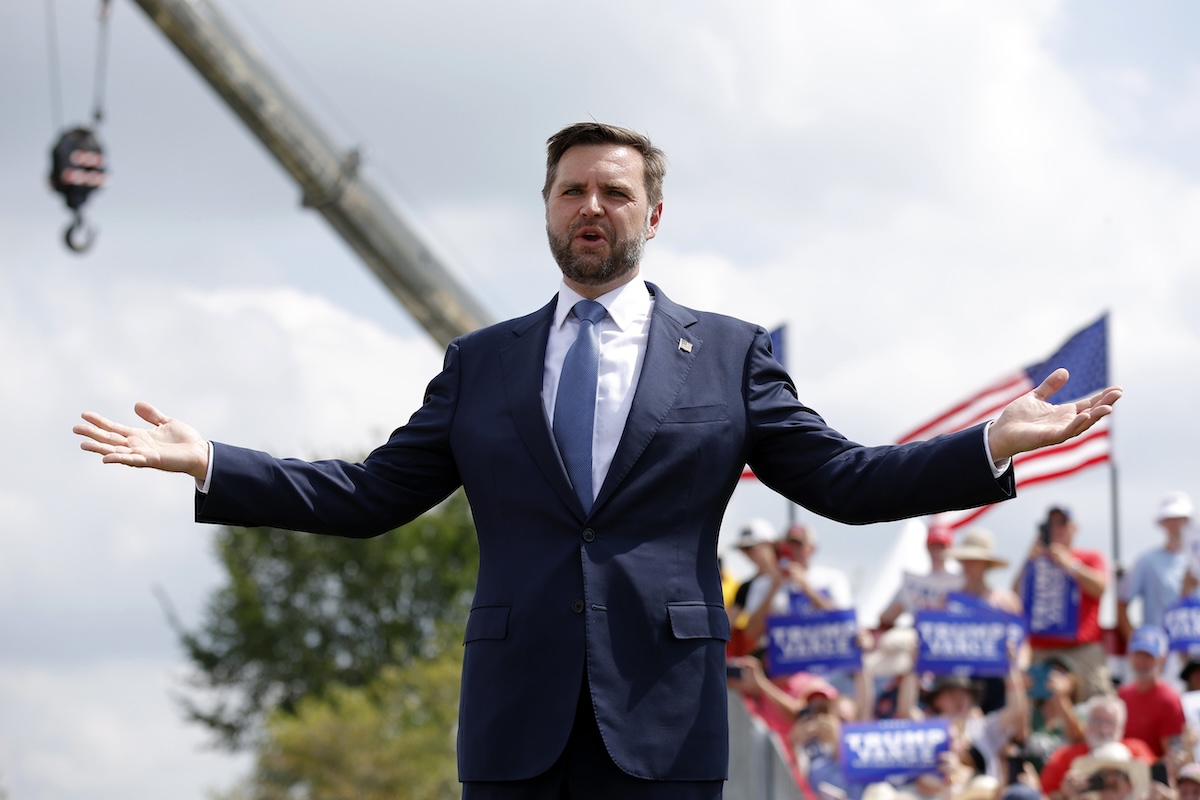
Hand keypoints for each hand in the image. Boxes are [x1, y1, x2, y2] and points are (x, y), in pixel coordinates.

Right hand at [73, 402, 209, 480]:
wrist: (200, 452)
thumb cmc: (185, 441)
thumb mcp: (166, 422)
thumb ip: (151, 415)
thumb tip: (136, 404)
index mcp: (139, 437)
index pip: (114, 428)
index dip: (100, 422)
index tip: (84, 414)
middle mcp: (137, 446)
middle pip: (110, 440)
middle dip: (93, 434)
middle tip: (75, 428)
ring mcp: (143, 454)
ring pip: (116, 451)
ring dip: (100, 448)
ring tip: (82, 444)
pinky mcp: (152, 460)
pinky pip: (132, 460)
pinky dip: (119, 459)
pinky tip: (106, 458)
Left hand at [988, 368, 1121, 461]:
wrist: (1000, 432)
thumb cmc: (1017, 417)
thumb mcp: (1036, 397)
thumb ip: (1050, 386)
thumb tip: (1065, 371)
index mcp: (1063, 414)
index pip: (1088, 404)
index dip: (1102, 397)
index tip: (1117, 388)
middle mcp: (1065, 423)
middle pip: (1090, 413)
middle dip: (1105, 404)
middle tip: (1119, 393)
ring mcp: (1058, 431)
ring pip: (1082, 424)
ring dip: (1096, 416)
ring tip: (1109, 407)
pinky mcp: (1048, 437)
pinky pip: (1066, 431)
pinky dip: (1076, 424)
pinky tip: (1084, 415)